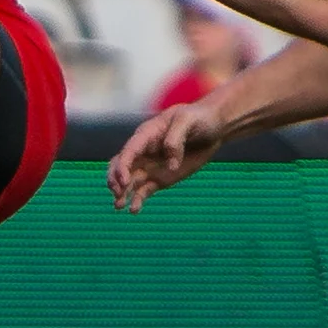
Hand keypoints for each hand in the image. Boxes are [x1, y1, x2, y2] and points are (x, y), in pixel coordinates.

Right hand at [109, 101, 225, 210]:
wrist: (213, 127)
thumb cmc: (198, 118)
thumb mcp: (187, 121)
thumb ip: (175, 139)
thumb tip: (170, 165)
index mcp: (146, 135)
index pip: (128, 152)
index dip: (122, 166)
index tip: (124, 181)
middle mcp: (144, 152)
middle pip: (120, 166)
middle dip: (115, 180)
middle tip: (118, 194)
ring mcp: (150, 166)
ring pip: (129, 181)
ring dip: (122, 193)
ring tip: (120, 206)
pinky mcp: (159, 179)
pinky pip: (144, 190)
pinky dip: (137, 200)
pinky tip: (134, 210)